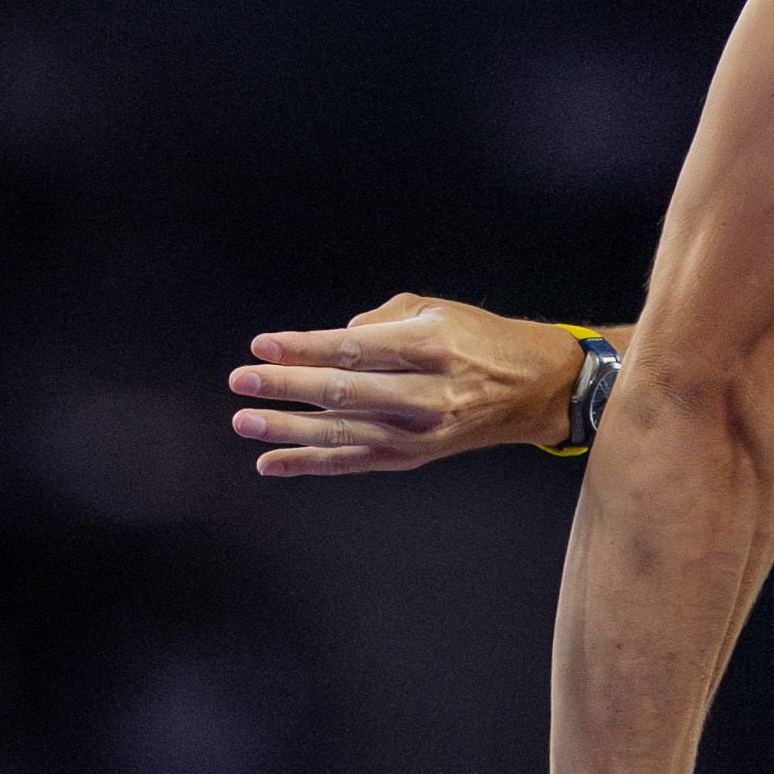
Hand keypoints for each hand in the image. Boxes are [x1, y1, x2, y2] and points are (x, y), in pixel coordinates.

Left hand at [229, 295, 584, 476]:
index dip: (303, 348)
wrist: (531, 390)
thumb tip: (326, 344)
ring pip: (342, 434)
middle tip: (242, 381)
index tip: (262, 344)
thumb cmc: (476, 340)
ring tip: (244, 421)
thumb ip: (376, 323)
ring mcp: (419, 433)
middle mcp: (427, 395)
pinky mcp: (412, 457)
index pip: (354, 349)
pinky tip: (270, 462)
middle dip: (287, 387)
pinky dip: (309, 464)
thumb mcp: (433, 310)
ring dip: (287, 430)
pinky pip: (352, 463)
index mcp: (432, 347)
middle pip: (344, 393)